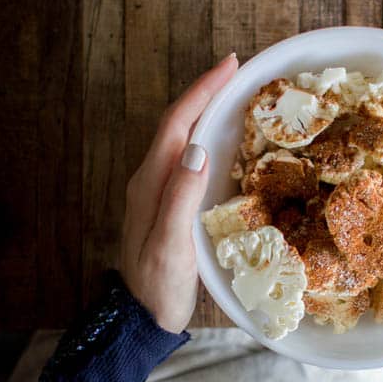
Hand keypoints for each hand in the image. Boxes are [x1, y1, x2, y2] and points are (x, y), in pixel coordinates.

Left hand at [120, 53, 238, 332]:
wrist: (143, 316)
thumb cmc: (159, 284)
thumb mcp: (171, 243)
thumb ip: (182, 197)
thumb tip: (198, 149)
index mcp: (152, 181)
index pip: (177, 124)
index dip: (202, 91)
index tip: (230, 65)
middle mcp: (153, 179)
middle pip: (179, 124)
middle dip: (206, 93)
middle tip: (238, 73)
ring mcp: (161, 192)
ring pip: (183, 139)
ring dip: (206, 113)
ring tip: (236, 97)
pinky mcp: (171, 205)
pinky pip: (189, 160)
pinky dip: (208, 140)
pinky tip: (225, 143)